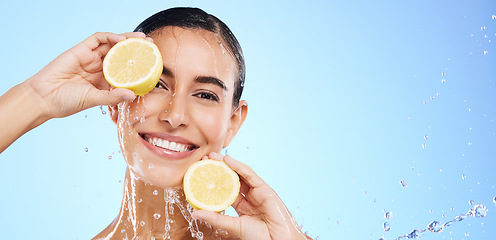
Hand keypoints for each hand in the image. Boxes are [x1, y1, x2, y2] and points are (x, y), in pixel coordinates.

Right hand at [24, 32, 145, 118]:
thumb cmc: (66, 103)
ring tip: (141, 39)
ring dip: (127, 39)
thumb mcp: (93, 100)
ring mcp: (89, 57)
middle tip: (151, 45)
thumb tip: (133, 95)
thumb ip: (112, 97)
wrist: (42, 99)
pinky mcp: (80, 50)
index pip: (124, 68)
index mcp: (103, 80)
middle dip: (136, 48)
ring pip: (111, 43)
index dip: (137, 65)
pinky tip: (121, 40)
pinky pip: (97, 38)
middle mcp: (98, 67)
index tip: (152, 63)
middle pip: (120, 53)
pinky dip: (110, 37)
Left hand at [192, 153, 309, 239]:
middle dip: (219, 168)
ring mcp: (258, 192)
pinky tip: (228, 160)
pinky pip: (250, 175)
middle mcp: (250, 197)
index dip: (214, 180)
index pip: (225, 189)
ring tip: (213, 156)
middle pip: (232, 178)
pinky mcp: (265, 189)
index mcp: (242, 206)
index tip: (200, 172)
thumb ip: (216, 218)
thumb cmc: (259, 237)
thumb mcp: (233, 226)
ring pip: (241, 174)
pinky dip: (239, 166)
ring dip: (227, 163)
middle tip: (205, 159)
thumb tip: (194, 214)